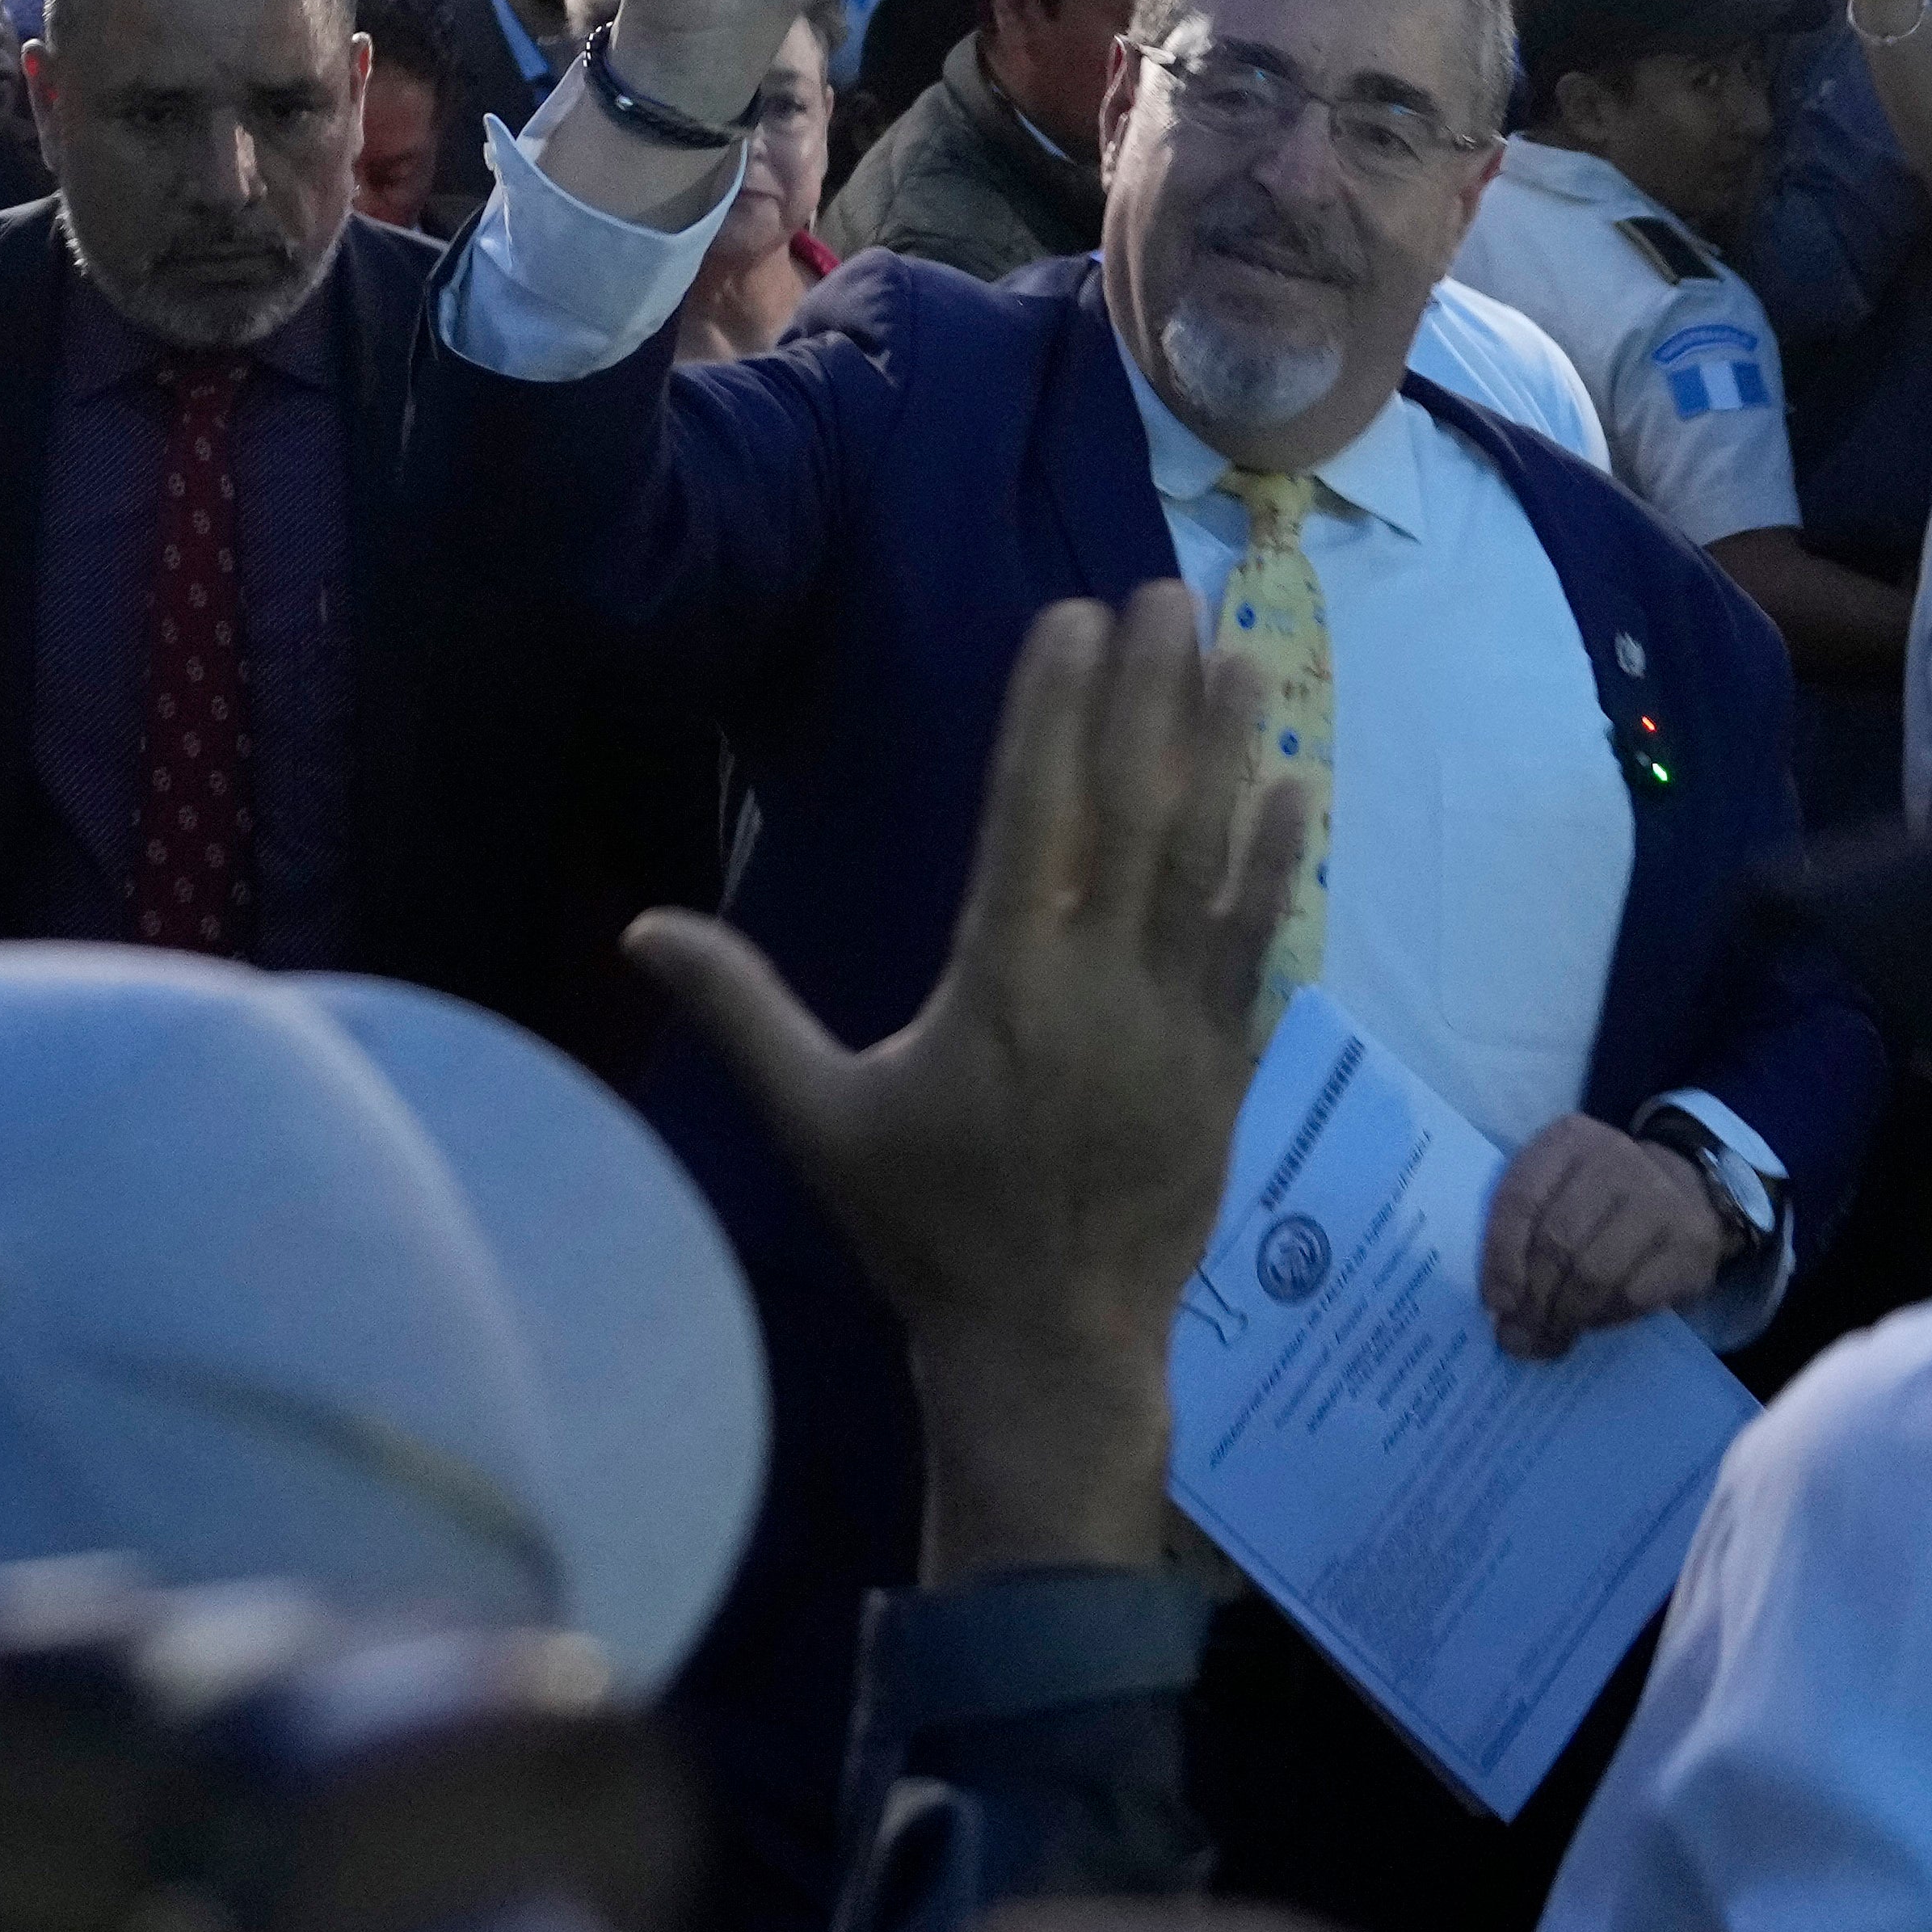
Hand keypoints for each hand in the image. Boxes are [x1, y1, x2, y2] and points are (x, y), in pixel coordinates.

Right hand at [622, 586, 1290, 1578]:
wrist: (1051, 1343)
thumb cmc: (924, 1227)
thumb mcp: (819, 1119)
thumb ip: (741, 1011)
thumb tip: (637, 930)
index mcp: (1002, 985)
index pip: (1036, 813)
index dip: (1055, 708)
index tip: (1070, 618)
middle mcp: (1100, 985)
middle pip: (1136, 810)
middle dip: (1149, 693)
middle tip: (1164, 589)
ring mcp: (1177, 1020)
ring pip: (1209, 857)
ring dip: (1226, 747)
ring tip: (1240, 647)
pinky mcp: (1226, 1059)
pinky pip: (1258, 938)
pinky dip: (1275, 859)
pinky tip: (1293, 784)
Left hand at [1480, 1114, 1729, 1360]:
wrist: (1685, 1191)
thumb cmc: (1600, 1200)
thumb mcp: (1556, 1189)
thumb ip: (1523, 1232)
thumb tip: (1501, 1309)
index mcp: (1568, 1140)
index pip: (1521, 1199)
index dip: (1501, 1258)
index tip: (1496, 1303)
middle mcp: (1616, 1158)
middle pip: (1558, 1241)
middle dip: (1533, 1299)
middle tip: (1518, 1337)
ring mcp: (1660, 1197)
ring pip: (1595, 1273)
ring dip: (1565, 1316)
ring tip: (1549, 1339)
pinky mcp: (1691, 1241)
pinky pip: (1634, 1295)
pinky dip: (1603, 1319)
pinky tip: (1591, 1324)